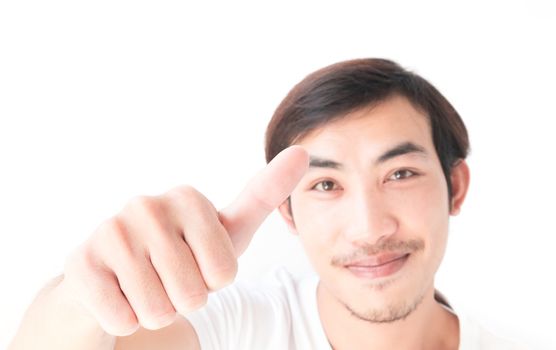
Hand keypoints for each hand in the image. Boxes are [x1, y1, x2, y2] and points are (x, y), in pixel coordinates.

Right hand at [58, 146, 308, 335]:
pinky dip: (125, 320)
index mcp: (188, 198)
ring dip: (155, 311)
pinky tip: (117, 296)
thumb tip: (303, 154)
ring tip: (142, 286)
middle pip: (193, 294)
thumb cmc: (179, 255)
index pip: (224, 272)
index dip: (212, 280)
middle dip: (183, 299)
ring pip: (158, 310)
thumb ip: (264, 195)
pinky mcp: (80, 264)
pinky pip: (124, 319)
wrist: (113, 278)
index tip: (195, 262)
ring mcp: (109, 231)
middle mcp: (146, 205)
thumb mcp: (226, 230)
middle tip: (165, 278)